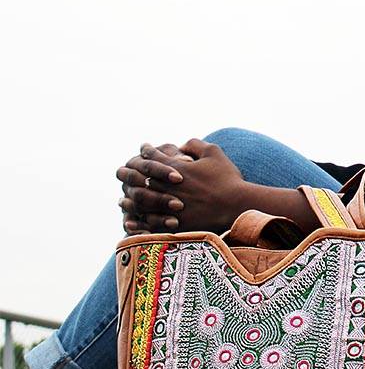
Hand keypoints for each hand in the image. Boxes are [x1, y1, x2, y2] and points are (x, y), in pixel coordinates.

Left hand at [119, 140, 250, 233]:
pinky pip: (149, 224)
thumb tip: (182, 145)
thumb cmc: (228, 179)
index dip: (146, 152)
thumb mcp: (214, 153)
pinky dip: (138, 222)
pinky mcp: (173, 224)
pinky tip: (131, 222)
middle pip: (140, 179)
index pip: (153, 157)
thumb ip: (195, 145)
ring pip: (140, 203)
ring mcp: (169, 206)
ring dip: (130, 200)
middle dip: (130, 174)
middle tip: (123, 173)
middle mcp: (167, 186)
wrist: (237, 206)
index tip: (143, 149)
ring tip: (123, 200)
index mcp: (175, 168)